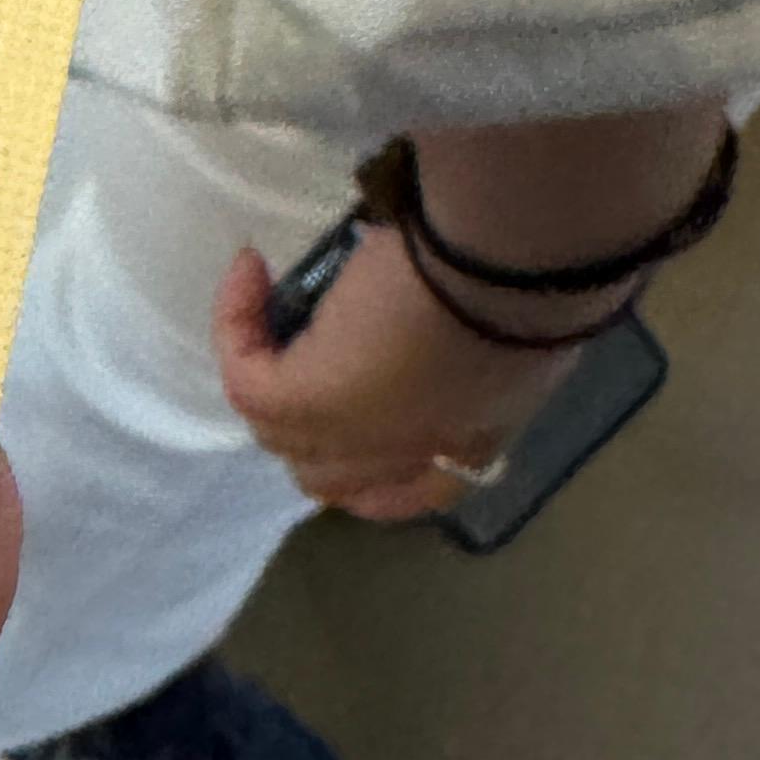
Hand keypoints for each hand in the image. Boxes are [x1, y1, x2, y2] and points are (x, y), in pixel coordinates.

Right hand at [215, 224, 583, 521]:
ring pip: (281, 438)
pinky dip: (236, 327)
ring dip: (268, 372)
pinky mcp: (304, 404)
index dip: (376, 464)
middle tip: (311, 338)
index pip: (407, 488)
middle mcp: (407, 464)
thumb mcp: (510, 325)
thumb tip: (452, 310)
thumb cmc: (524, 280)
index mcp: (468, 449)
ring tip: (273, 302)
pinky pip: (243, 381)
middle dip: (314, 421)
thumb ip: (480, 339)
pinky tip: (250, 271)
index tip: (367, 391)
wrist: (508, 271)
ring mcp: (351, 443)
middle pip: (332, 476)